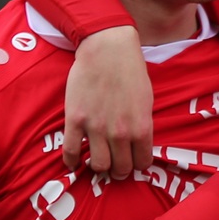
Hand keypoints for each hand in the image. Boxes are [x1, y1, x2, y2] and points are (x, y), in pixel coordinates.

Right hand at [65, 27, 152, 178]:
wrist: (107, 49)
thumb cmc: (130, 71)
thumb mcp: (147, 101)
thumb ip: (142, 125)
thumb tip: (138, 144)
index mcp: (142, 128)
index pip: (142, 163)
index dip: (137, 164)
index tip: (132, 160)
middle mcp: (121, 133)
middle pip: (120, 168)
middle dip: (119, 170)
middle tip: (114, 165)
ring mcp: (97, 128)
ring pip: (98, 165)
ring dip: (98, 166)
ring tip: (97, 161)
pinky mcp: (75, 120)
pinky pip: (71, 151)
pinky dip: (71, 162)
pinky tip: (73, 162)